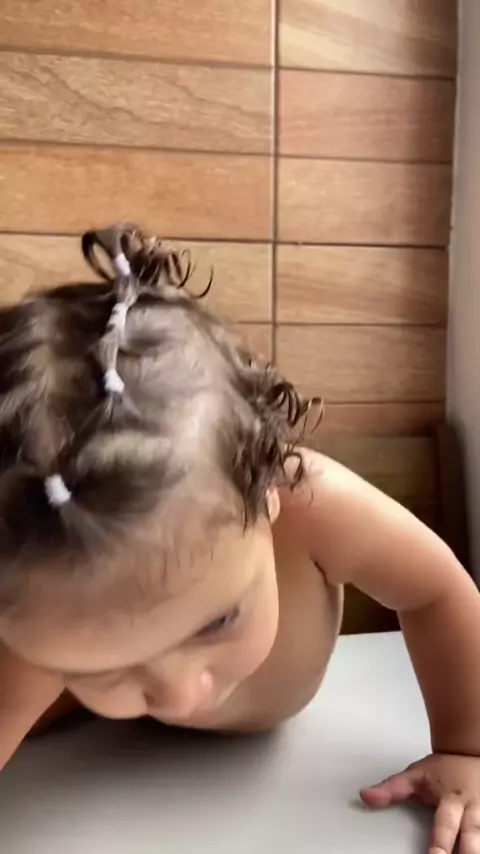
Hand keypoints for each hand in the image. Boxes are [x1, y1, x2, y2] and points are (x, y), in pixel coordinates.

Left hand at [360, 753, 479, 853]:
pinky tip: (476, 850)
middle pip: (473, 838)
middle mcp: (472, 809)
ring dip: (476, 849)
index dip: (440, 846)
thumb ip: (391, 789)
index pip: (445, 826)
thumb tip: (365, 796)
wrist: (468, 751)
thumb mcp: (415, 775)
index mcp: (451, 799)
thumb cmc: (443, 769)